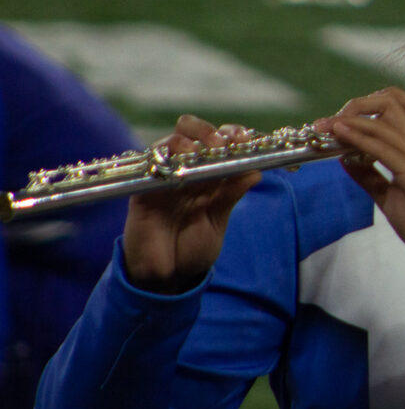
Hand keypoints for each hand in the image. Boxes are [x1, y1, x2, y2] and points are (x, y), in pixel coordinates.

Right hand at [124, 117, 260, 294]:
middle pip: (192, 133)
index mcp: (209, 176)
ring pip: (170, 142)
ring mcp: (164, 178)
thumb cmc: (192, 248)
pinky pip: (150, 166)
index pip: (219, 143)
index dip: (232, 135)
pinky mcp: (143, 190)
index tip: (245, 138)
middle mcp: (186, 171)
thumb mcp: (217, 221)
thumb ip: (232, 195)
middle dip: (208, 131)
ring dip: (189, 139)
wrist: (167, 277)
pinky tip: (179, 164)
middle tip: (221, 142)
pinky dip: (165, 159)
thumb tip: (256, 171)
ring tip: (203, 150)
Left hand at [315, 89, 404, 285]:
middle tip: (332, 121)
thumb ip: (371, 178)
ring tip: (329, 124)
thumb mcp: (389, 198)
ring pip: (385, 121)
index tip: (331, 125)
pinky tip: (342, 134)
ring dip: (352, 119)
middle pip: (392, 104)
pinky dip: (360, 137)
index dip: (360, 113)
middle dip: (358, 105)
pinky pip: (384, 148)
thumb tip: (347, 160)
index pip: (390, 116)